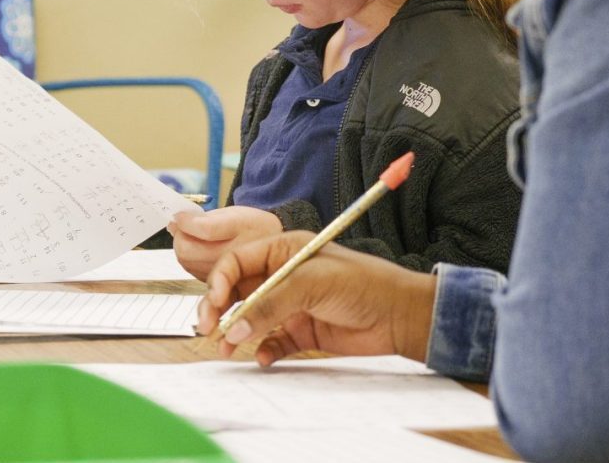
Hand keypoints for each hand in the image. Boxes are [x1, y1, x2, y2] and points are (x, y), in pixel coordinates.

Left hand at [168, 205, 282, 280]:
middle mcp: (234, 256)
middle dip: (179, 236)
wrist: (270, 248)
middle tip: (183, 227)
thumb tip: (177, 220)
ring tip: (193, 238)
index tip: (178, 216)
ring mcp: (225, 274)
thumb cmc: (252, 226)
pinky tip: (200, 250)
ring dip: (183, 248)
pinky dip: (189, 258)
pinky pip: (192, 270)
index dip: (185, 222)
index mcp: (240, 231)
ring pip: (186, 262)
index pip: (204, 230)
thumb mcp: (234, 214)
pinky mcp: (219, 284)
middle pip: (187, 251)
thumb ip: (204, 218)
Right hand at [196, 231, 437, 366]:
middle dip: (220, 309)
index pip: (237, 262)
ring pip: (250, 318)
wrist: (399, 316)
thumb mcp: (311, 284)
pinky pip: (271, 341)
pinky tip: (263, 357)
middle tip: (209, 329)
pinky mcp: (302, 331)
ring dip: (236, 333)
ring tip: (228, 349)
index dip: (220, 282)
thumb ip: (270, 305)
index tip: (215, 305)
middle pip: (237, 290)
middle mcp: (282, 275)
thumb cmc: (363, 284)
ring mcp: (291, 304)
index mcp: (282, 251)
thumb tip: (235, 328)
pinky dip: (263, 350)